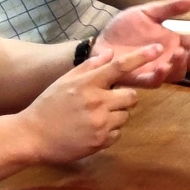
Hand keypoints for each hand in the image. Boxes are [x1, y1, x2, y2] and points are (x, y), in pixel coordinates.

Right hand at [17, 43, 159, 163]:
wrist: (32, 136)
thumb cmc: (48, 106)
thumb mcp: (64, 81)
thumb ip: (88, 67)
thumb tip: (109, 53)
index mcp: (87, 84)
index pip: (119, 67)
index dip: (140, 57)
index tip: (157, 48)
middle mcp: (97, 101)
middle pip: (132, 96)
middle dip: (124, 98)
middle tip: (107, 101)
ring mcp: (101, 123)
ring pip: (125, 115)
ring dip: (115, 115)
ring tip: (92, 118)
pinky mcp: (101, 141)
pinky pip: (118, 133)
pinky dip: (109, 132)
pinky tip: (90, 130)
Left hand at [95, 0, 189, 85]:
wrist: (101, 40)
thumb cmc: (124, 28)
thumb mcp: (148, 12)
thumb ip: (170, 8)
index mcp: (174, 42)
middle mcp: (169, 58)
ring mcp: (156, 69)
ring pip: (177, 74)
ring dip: (181, 65)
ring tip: (178, 53)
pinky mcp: (140, 78)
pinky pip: (155, 82)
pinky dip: (161, 76)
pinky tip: (162, 67)